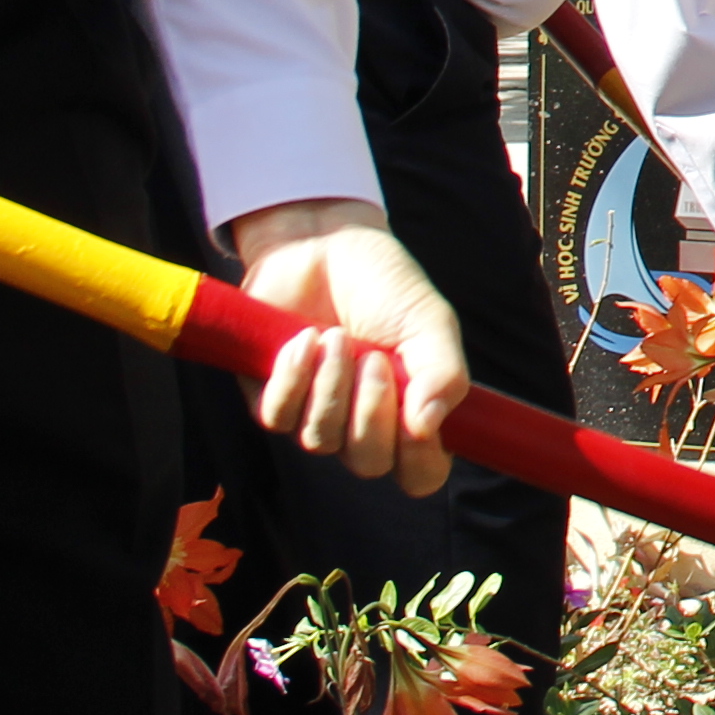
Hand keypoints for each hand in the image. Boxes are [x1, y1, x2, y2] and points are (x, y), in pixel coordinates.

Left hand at [226, 200, 472, 496]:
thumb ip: (443, 373)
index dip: (420, 461)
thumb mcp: (430, 321)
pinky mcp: (271, 397)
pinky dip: (294, 377)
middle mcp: (362, 422)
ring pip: (319, 441)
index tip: (420, 420)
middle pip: (366, 464)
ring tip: (336, 337)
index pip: (420, 473)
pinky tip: (304, 339)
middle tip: (374, 359)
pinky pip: (277, 417)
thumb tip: (429, 426)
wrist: (322, 241)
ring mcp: (315, 413)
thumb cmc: (383, 283)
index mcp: (410, 411)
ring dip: (331, 387)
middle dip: (371, 412)